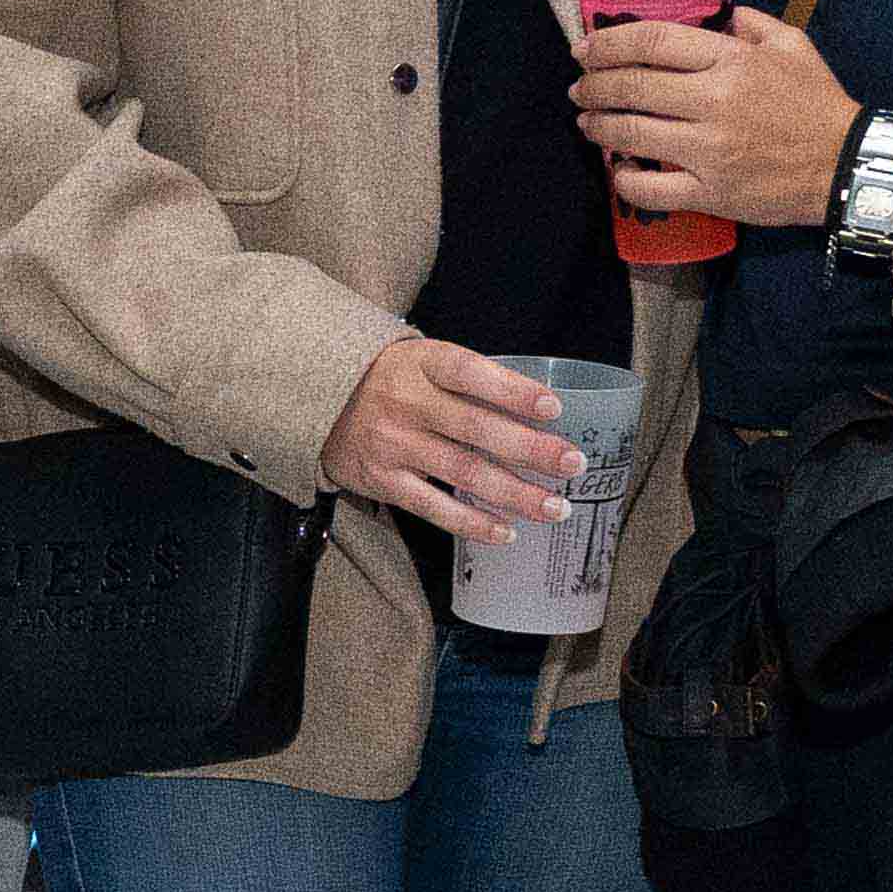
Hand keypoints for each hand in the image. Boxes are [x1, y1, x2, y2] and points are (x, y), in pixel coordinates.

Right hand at [321, 333, 580, 543]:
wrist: (319, 401)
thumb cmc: (391, 380)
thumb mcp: (423, 361)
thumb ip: (470, 381)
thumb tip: (538, 412)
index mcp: (422, 364)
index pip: (471, 374)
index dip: (513, 391)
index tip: (553, 408)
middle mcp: (406, 404)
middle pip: (476, 429)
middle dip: (531, 449)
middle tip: (573, 464)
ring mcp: (393, 445)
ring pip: (463, 473)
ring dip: (515, 493)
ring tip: (556, 507)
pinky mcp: (384, 481)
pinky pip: (434, 507)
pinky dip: (472, 523)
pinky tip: (506, 531)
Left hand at [571, 6, 862, 237]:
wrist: (847, 165)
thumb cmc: (818, 103)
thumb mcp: (792, 45)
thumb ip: (749, 23)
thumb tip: (715, 13)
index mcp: (732, 62)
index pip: (653, 42)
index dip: (609, 42)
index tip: (585, 48)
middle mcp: (715, 103)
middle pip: (632, 87)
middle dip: (594, 85)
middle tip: (580, 87)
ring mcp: (710, 152)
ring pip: (632, 135)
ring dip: (598, 127)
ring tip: (587, 122)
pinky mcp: (711, 193)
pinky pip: (651, 189)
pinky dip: (624, 180)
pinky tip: (618, 169)